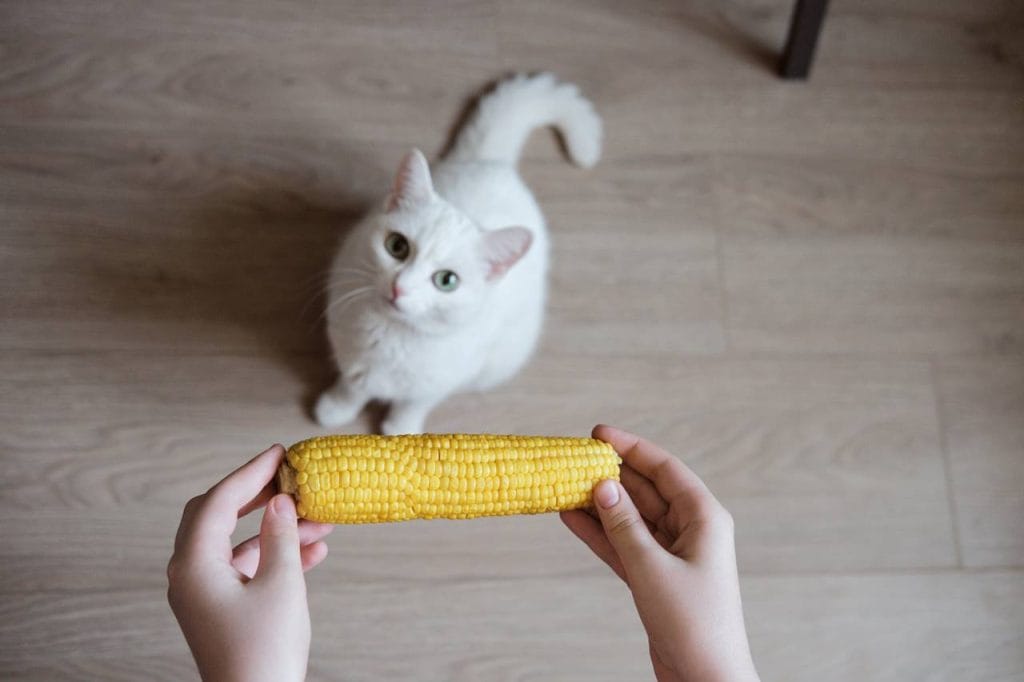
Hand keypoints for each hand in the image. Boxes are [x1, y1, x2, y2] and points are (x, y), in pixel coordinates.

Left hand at [167, 445, 333, 681]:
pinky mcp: (218, 609)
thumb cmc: (264, 653)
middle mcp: (189, 575)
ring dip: (274, 528)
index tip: (280, 453)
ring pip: (236, 543)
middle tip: (289, 478)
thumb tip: (279, 502)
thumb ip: (281, 536)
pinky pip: (244, 568)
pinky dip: (274, 554)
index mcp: (194, 565)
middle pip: (217, 516)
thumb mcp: (282, 585)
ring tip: (319, 520)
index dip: (251, 473)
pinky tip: (313, 552)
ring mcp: (202, 593)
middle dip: (256, 495)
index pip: (219, 501)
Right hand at [561, 426, 759, 681]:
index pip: (665, 469)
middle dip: (611, 473)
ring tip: (564, 483)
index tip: (598, 433)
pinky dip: (599, 532)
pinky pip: (622, 543)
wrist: (705, 680)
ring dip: (600, 503)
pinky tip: (571, 517)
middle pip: (645, 490)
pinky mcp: (654, 577)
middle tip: (574, 457)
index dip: (632, 448)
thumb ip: (625, 525)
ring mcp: (670, 554)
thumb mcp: (652, 569)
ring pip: (630, 517)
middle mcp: (690, 530)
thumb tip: (603, 485)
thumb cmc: (693, 624)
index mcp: (704, 518)